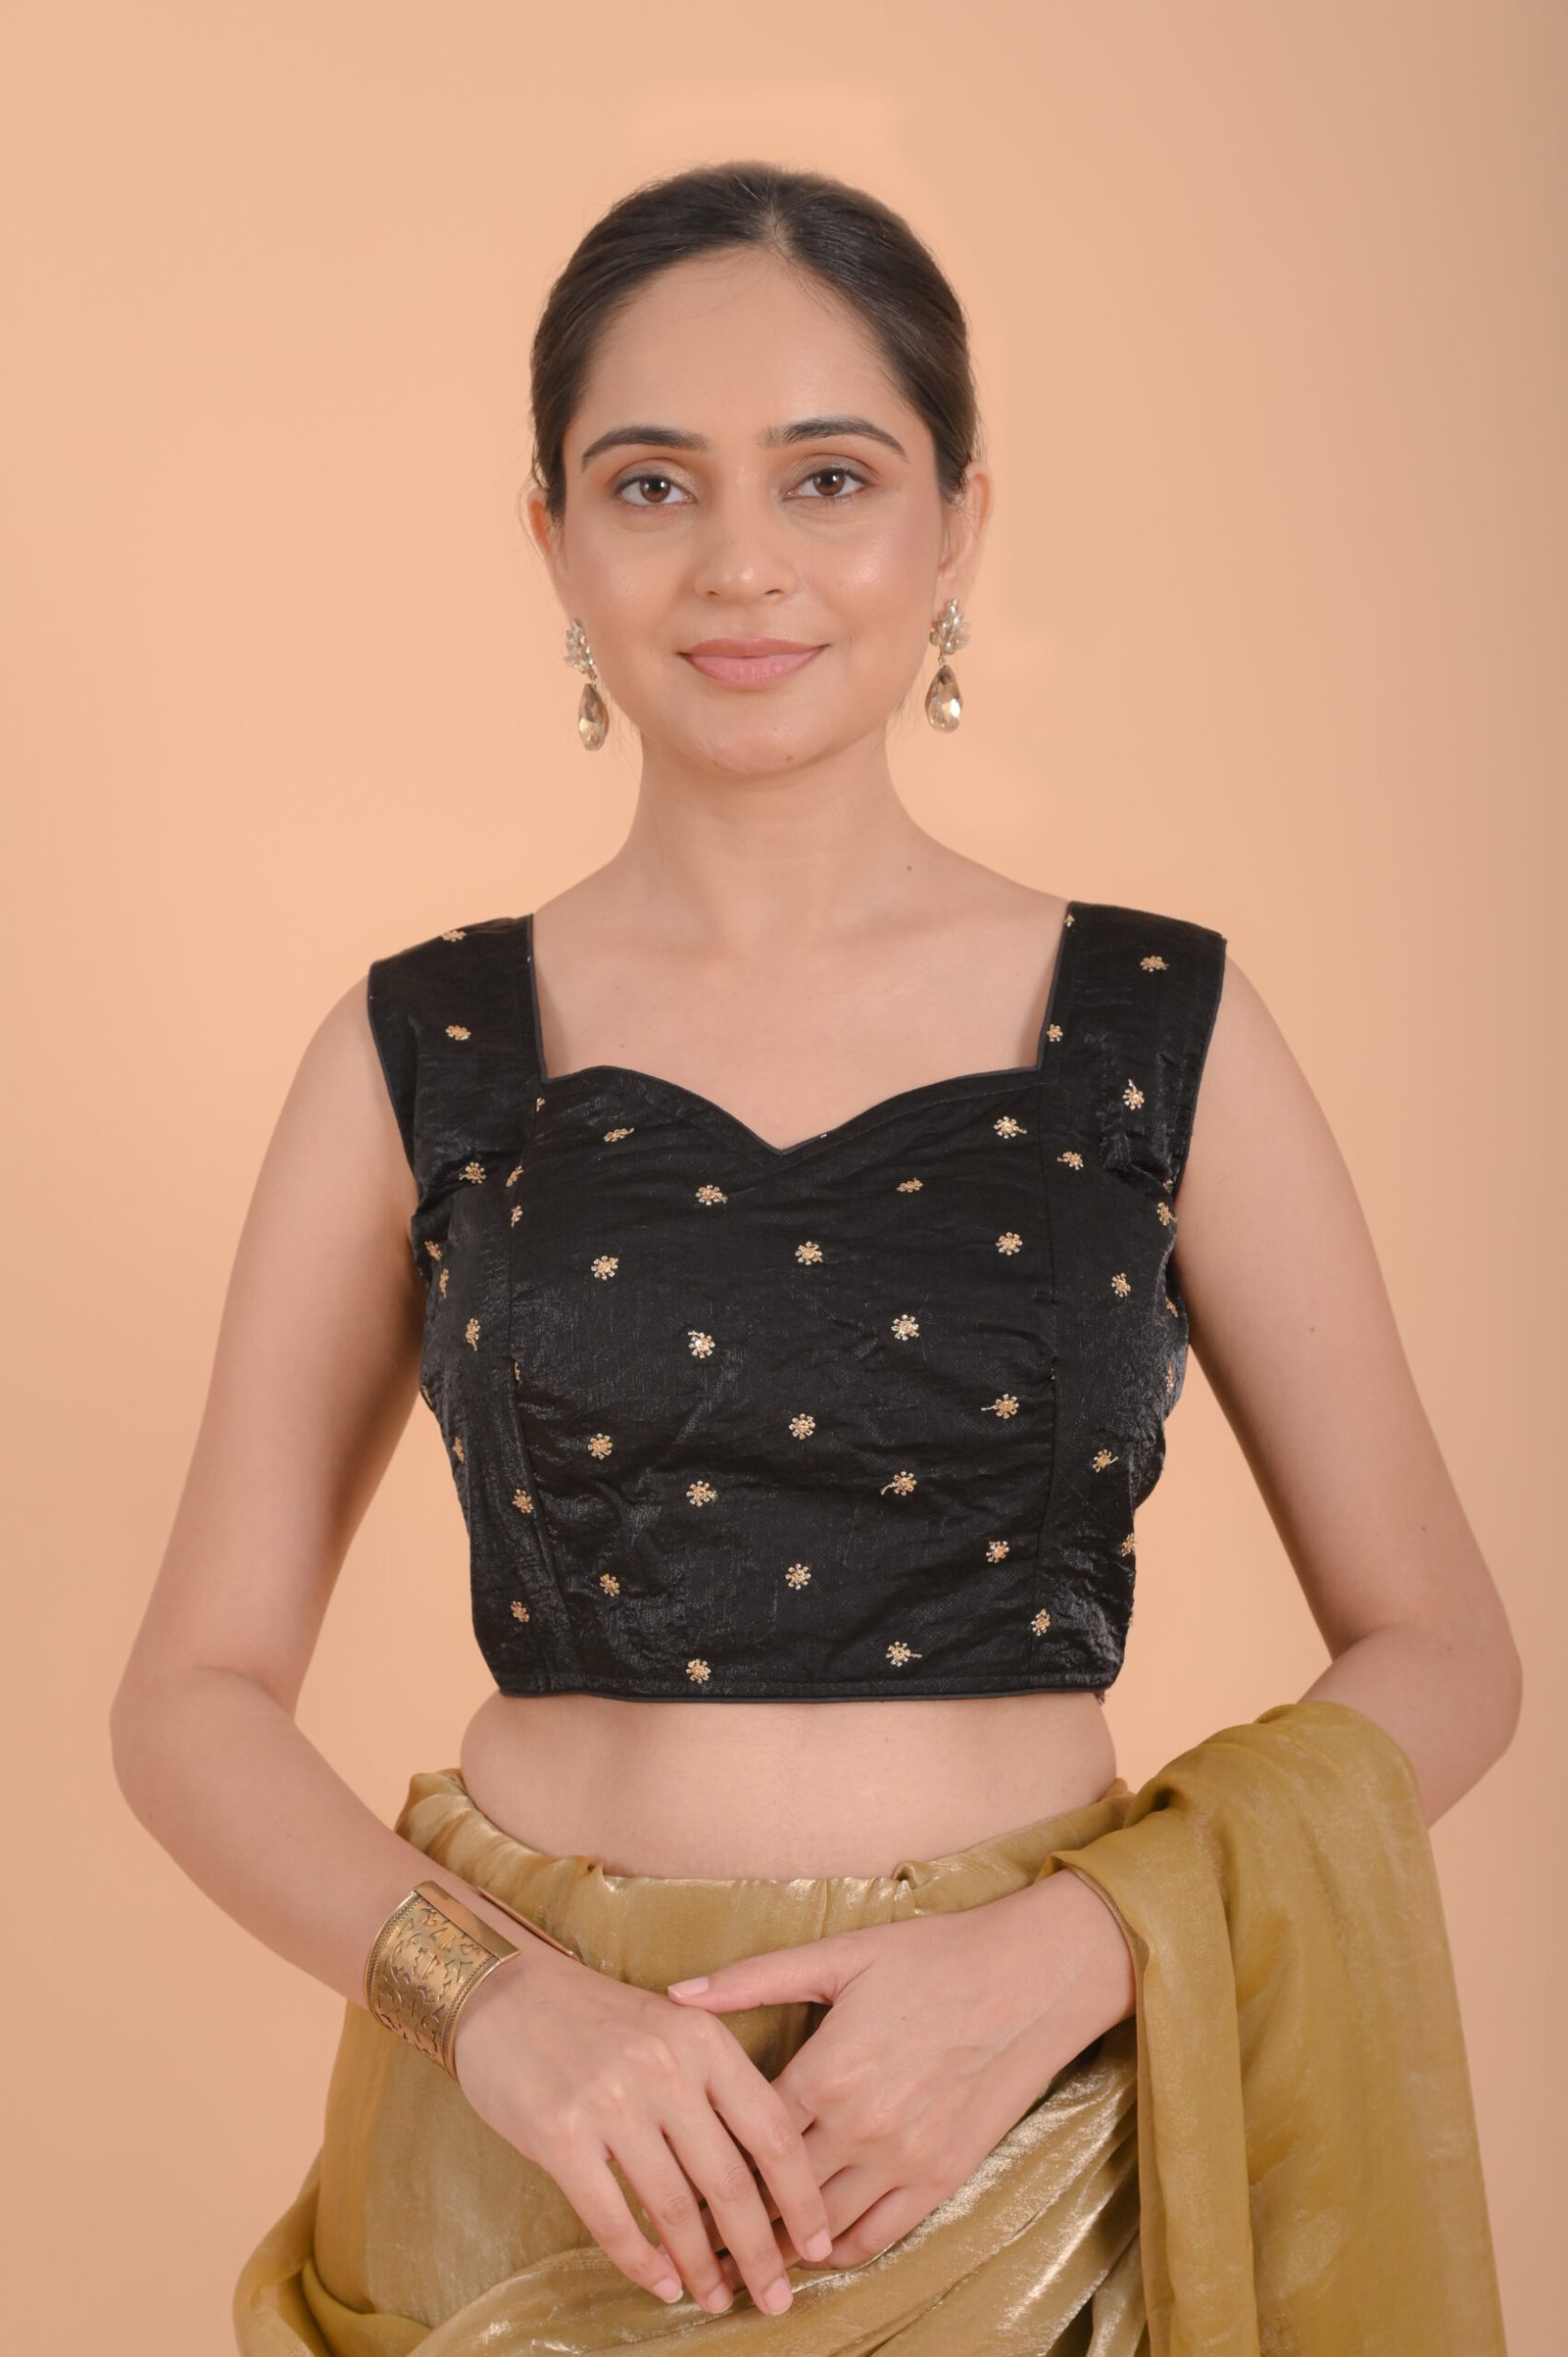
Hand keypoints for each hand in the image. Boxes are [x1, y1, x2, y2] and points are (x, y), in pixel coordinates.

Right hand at [452, 1938, 833, 2316]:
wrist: (504, 1993)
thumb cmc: (597, 2018)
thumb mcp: (673, 2027)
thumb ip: (715, 2088)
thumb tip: (762, 2179)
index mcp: (702, 2039)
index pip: (771, 2130)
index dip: (801, 2196)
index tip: (819, 2243)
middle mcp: (664, 2069)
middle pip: (730, 2181)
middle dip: (760, 2251)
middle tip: (776, 2296)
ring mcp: (610, 2103)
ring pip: (675, 2210)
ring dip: (702, 2268)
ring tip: (717, 2299)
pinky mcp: (560, 2136)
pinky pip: (613, 2219)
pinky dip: (642, 2263)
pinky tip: (661, 2283)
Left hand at [665, 1867, 1132, 2282]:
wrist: (1028, 1978)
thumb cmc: (931, 1958)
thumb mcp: (839, 1955)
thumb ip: (753, 1980)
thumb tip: (677, 1992)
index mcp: (826, 2071)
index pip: (745, 2140)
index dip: (706, 2164)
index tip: (677, 2182)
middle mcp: (859, 2127)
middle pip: (775, 2195)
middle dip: (732, 2219)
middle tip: (696, 2237)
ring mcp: (903, 2159)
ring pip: (823, 2227)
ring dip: (781, 2243)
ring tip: (745, 2253)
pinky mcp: (941, 2177)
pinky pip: (878, 2235)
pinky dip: (841, 2249)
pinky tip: (817, 2246)